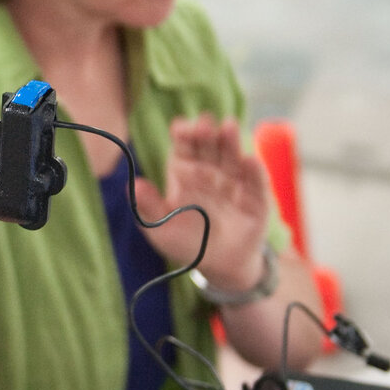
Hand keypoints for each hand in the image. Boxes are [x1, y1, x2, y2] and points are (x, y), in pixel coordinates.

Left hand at [130, 113, 270, 291]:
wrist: (221, 267)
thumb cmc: (187, 244)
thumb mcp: (162, 228)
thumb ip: (149, 207)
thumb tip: (133, 185)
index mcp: (185, 174)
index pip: (184, 149)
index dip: (183, 136)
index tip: (180, 127)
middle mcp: (211, 172)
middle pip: (209, 147)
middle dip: (206, 133)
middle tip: (204, 122)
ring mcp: (235, 182)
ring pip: (232, 157)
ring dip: (231, 142)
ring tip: (228, 126)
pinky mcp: (256, 198)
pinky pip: (256, 182)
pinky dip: (254, 171)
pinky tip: (249, 160)